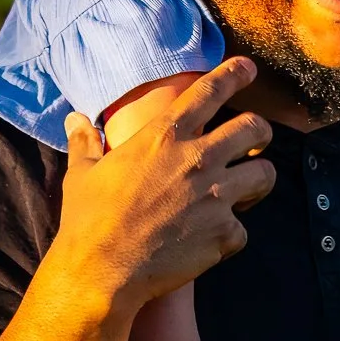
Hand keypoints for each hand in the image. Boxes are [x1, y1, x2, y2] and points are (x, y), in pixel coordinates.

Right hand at [56, 58, 276, 314]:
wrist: (101, 271)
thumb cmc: (88, 218)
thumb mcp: (82, 173)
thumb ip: (85, 142)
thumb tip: (75, 119)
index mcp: (164, 136)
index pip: (210, 90)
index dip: (235, 74)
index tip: (248, 69)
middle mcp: (197, 159)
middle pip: (254, 129)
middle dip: (261, 132)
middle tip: (255, 141)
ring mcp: (215, 196)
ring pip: (265, 174)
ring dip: (258, 179)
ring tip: (247, 188)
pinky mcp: (223, 233)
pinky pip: (243, 229)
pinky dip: (232, 235)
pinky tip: (215, 240)